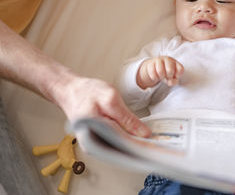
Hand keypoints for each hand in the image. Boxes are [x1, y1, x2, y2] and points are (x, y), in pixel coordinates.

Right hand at [0, 20, 150, 136]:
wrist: (70, 90)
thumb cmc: (87, 92)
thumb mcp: (110, 99)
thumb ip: (127, 118)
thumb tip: (143, 133)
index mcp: (93, 136)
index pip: (122, 146)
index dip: (141, 146)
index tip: (156, 144)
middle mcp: (92, 145)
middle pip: (122, 150)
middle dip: (139, 146)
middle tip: (156, 142)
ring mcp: (95, 145)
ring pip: (120, 149)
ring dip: (134, 144)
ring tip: (149, 139)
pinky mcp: (98, 141)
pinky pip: (116, 144)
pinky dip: (127, 140)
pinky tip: (137, 136)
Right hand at [137, 56, 183, 88]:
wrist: (154, 68)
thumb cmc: (166, 73)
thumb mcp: (172, 78)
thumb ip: (174, 81)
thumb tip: (170, 82)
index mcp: (175, 62)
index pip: (180, 69)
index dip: (178, 75)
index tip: (175, 77)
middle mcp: (168, 59)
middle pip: (170, 70)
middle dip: (168, 77)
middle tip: (167, 77)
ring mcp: (159, 60)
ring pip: (160, 71)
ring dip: (161, 77)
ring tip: (162, 77)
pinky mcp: (151, 63)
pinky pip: (153, 74)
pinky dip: (155, 78)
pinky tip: (156, 76)